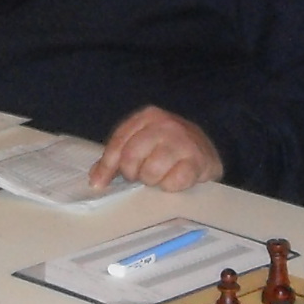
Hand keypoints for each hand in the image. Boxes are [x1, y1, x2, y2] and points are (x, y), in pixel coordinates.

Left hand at [91, 106, 222, 192]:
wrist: (206, 150)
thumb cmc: (168, 147)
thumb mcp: (143, 142)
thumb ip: (119, 155)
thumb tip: (96, 179)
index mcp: (147, 116)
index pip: (119, 142)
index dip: (107, 166)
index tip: (98, 184)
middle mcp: (165, 125)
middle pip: (131, 158)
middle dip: (132, 173)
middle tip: (141, 175)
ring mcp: (183, 142)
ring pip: (150, 172)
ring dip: (152, 180)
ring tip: (159, 176)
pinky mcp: (198, 161)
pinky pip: (172, 182)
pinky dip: (170, 186)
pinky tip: (174, 180)